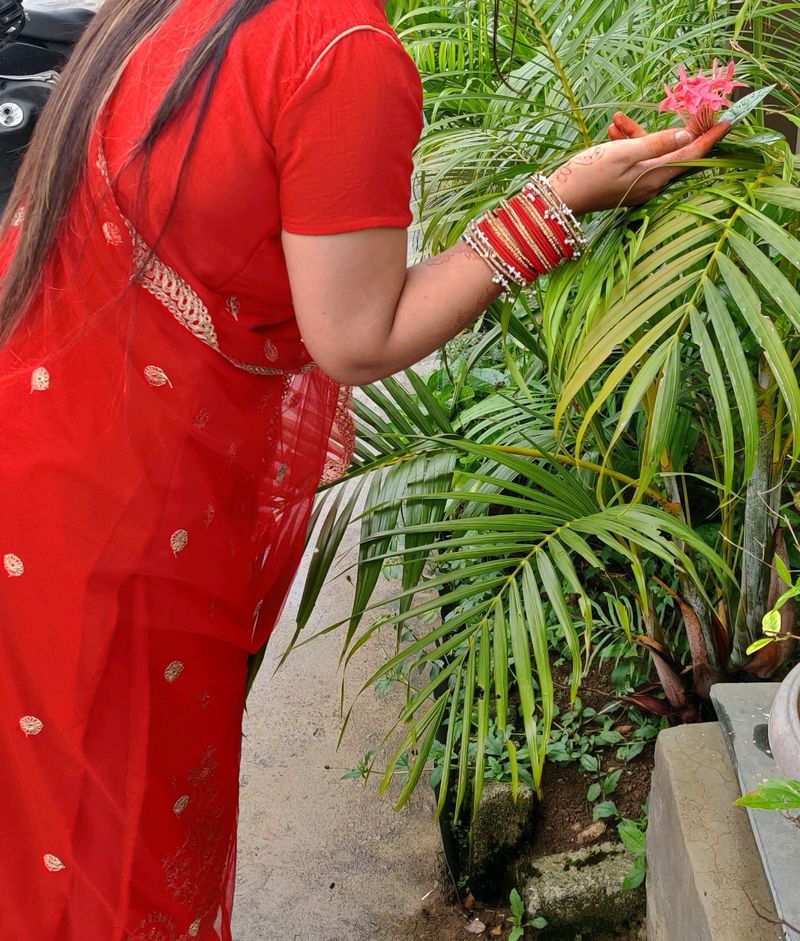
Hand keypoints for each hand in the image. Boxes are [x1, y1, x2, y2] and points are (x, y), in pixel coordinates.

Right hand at [549, 115, 728, 215]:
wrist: (559, 198)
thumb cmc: (590, 173)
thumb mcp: (625, 153)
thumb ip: (658, 143)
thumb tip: (687, 135)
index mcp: (655, 176)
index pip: (693, 154)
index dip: (710, 137)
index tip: (728, 121)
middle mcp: (651, 184)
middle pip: (675, 152)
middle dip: (673, 128)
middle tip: (683, 107)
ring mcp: (637, 186)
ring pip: (650, 152)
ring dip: (637, 133)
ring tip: (616, 121)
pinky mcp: (623, 185)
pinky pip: (634, 160)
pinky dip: (627, 144)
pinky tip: (612, 131)